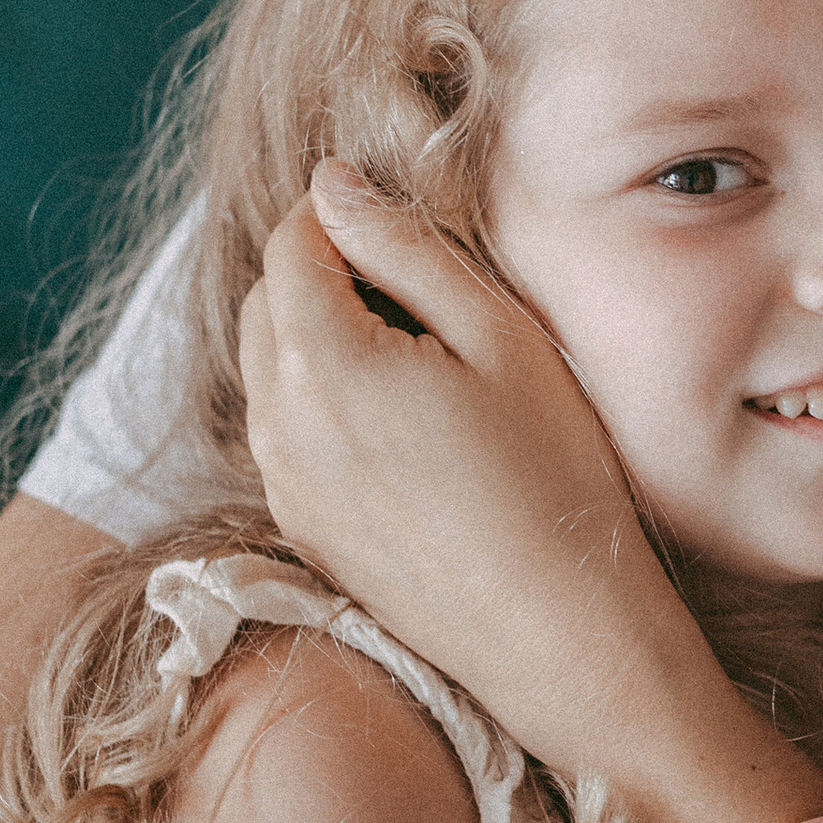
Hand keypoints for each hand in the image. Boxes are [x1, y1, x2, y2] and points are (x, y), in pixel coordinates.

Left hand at [237, 169, 714, 776]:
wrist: (559, 636)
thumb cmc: (553, 478)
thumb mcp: (500, 338)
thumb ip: (405, 248)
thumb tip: (333, 186)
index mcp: (323, 363)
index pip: (289, 245)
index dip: (342, 218)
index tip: (405, 230)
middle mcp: (278, 425)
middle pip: (264, 304)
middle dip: (321, 273)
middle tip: (421, 293)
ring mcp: (283, 485)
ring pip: (267, 371)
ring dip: (318, 339)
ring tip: (420, 360)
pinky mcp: (303, 529)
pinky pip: (285, 434)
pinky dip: (321, 403)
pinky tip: (407, 428)